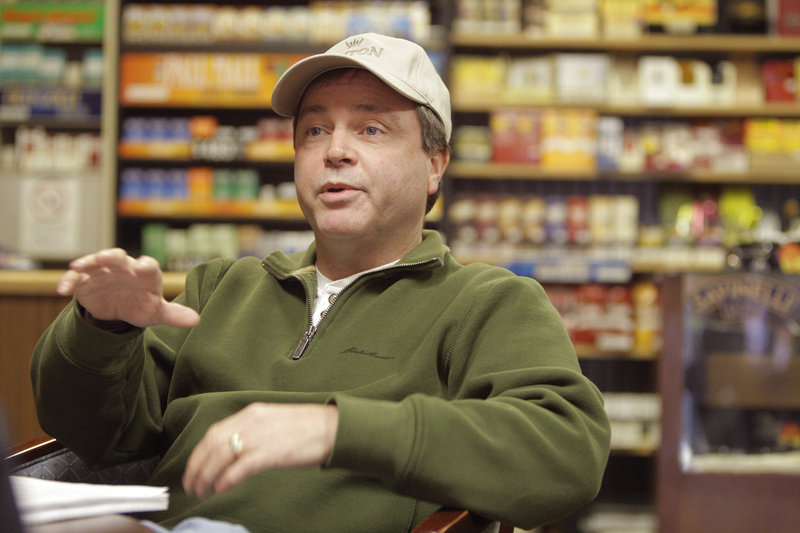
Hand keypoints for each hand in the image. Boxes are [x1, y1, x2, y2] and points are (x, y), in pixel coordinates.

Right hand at [57, 248, 198, 328]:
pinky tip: (62, 290)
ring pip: (94, 262)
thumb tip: (196, 320)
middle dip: (111, 256)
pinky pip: (77, 278)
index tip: (141, 269)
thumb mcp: (157, 312)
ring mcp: (104, 272)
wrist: (120, 310)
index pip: (148, 265)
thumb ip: (175, 314)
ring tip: (78, 266)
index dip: (145, 266)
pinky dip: (69, 281)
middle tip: (103, 258)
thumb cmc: (142, 305)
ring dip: (86, 262)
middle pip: (118, 257)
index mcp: (146, 273)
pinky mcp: (87, 281)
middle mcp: (124, 268)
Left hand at [182, 403, 338, 498]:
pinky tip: (222, 488)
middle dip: (196, 467)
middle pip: (212, 444)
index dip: (198, 454)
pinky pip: (241, 466)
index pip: (213, 433)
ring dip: (207, 476)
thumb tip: (231, 452)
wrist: (332, 428)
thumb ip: (252, 432)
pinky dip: (227, 478)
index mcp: (251, 413)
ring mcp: (261, 436)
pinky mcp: (272, 452)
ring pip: (221, 455)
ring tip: (202, 491)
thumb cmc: (307, 428)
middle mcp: (252, 421)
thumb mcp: (273, 421)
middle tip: (191, 485)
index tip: (192, 469)